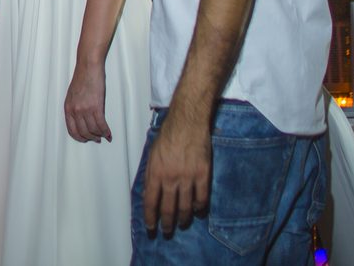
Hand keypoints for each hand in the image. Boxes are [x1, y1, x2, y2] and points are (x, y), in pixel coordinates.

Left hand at [63, 62, 110, 141]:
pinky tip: (109, 133)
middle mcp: (75, 110)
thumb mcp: (72, 96)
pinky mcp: (96, 106)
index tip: (85, 139)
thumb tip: (82, 120)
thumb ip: (75, 108)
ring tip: (104, 135)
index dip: (79, 137)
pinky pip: (101, 124)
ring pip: (93, 130)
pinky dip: (106, 131)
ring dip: (99, 135)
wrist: (88, 67)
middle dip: (91, 138)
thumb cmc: (82, 78)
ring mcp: (85, 109)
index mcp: (68, 108)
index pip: (72, 130)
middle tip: (97, 139)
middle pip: (83, 132)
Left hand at [141, 113, 210, 235]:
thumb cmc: (168, 135)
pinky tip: (198, 212)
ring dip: (183, 219)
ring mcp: (188, 177)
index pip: (150, 201)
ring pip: (185, 207)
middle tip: (167, 231)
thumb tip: (150, 191)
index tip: (151, 227)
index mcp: (155, 172)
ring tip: (182, 224)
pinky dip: (200, 208)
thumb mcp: (152, 153)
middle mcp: (170, 178)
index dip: (150, 217)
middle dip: (166, 223)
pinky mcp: (203, 174)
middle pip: (168, 208)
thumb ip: (152, 173)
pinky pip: (202, 198)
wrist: (187, 122)